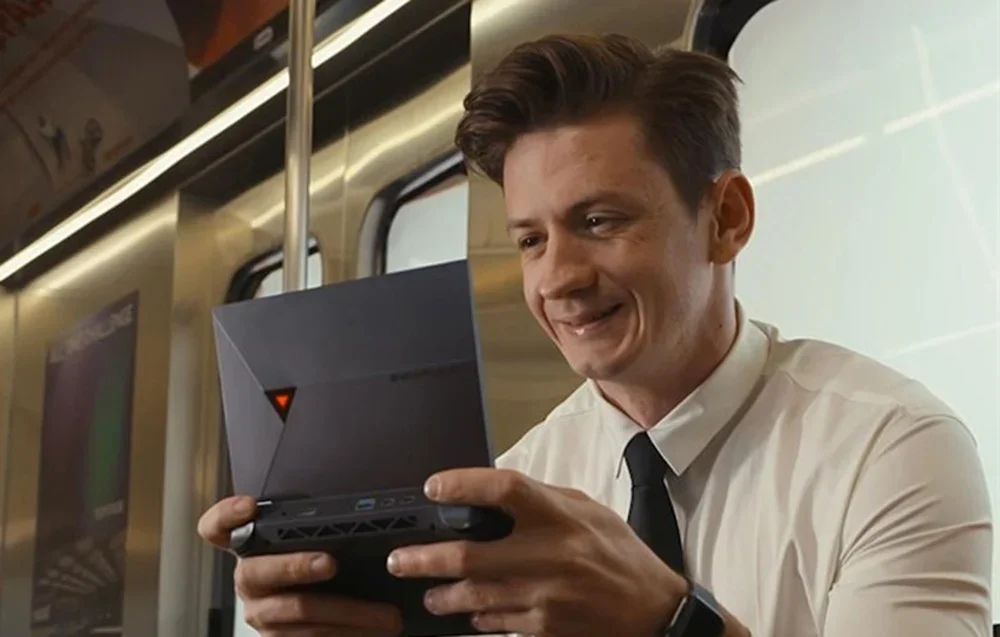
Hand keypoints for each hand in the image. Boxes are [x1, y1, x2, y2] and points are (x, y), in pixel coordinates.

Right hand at [197, 495, 402, 635]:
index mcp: (251, 549)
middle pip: (255, 571)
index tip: (249, 504)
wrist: (327, 621)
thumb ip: (317, 529)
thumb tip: (360, 510)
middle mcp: (250, 581)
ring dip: (348, 611)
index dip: (226, 515)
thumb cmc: (324, 571)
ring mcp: (262, 614)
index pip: (217, 529)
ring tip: (385, 613)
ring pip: (297, 609)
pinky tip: (375, 629)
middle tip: (331, 562)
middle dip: (295, 565)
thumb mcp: (317, 545)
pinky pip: (313, 636)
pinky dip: (349, 632)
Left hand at [386, 469, 687, 636]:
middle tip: (400, 560)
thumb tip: (494, 492)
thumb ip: (543, 500)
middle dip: (426, 559)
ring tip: (428, 593)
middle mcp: (550, 555)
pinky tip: (468, 612)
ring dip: (442, 596)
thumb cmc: (619, 556)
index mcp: (562, 517)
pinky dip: (477, 616)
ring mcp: (545, 597)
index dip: (464, 484)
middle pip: (471, 555)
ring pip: (474, 597)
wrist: (653, 612)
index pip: (506, 490)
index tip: (434, 487)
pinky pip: (495, 623)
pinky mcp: (544, 629)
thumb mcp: (589, 512)